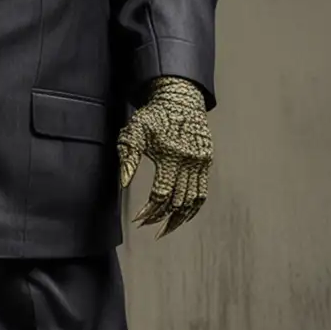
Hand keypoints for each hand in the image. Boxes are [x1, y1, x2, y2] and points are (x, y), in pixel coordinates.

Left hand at [116, 76, 212, 236]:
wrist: (180, 99)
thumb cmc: (153, 116)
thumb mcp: (135, 131)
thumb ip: (129, 157)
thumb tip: (123, 182)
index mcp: (172, 155)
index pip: (162, 193)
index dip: (149, 210)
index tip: (137, 218)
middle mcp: (190, 161)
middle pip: (177, 201)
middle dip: (160, 217)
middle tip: (146, 223)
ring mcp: (201, 163)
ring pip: (193, 201)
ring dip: (179, 219)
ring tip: (165, 229)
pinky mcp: (207, 163)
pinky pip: (203, 192)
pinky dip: (193, 208)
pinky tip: (182, 217)